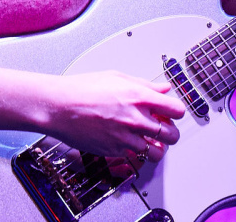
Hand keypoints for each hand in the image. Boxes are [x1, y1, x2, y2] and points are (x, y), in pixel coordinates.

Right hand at [42, 70, 184, 160]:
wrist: (58, 106)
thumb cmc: (82, 89)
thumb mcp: (117, 77)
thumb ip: (145, 85)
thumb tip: (164, 89)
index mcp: (139, 97)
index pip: (177, 110)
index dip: (176, 112)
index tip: (171, 113)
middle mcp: (135, 118)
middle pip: (172, 135)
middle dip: (170, 133)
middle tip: (163, 129)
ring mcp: (125, 137)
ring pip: (157, 153)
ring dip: (156, 148)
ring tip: (149, 141)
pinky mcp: (113, 151)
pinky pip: (134, 157)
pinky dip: (134, 152)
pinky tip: (127, 142)